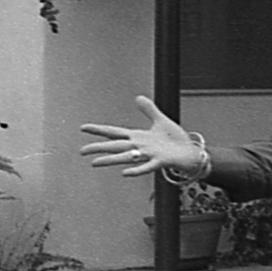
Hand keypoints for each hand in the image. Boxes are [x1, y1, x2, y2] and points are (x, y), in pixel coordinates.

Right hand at [78, 95, 202, 176]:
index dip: (100, 130)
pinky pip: (146, 167)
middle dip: (98, 148)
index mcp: (138, 137)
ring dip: (111, 160)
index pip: (115, 132)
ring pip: (126, 157)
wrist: (190, 153)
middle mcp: (140, 147)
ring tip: (95, 163)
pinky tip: (125, 173)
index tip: (84, 128)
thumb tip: (138, 97)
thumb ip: (149, 110)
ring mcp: (149, 155)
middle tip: (82, 151)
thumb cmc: (175, 141)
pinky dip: (136, 169)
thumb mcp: (161, 121)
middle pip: (115, 146)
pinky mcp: (160, 162)